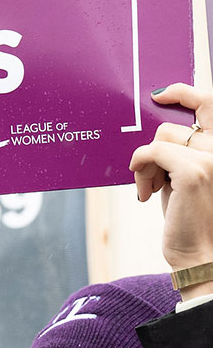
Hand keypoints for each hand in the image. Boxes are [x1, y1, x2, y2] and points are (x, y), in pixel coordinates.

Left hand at [130, 84, 212, 293]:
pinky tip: (144, 192)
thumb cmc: (188, 220)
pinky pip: (152, 152)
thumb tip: (153, 134)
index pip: (210, 104)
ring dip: (146, 165)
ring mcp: (212, 159)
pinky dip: (140, 169)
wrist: (199, 255)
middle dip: (154, 142)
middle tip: (147, 165)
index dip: (184, 92)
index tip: (160, 94)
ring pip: (161, 139)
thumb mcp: (183, 179)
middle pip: (175, 125)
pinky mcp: (195, 172)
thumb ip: (176, 155)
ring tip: (150, 188)